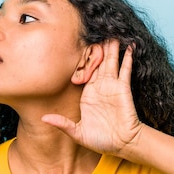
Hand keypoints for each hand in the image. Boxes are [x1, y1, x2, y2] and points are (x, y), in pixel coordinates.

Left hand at [42, 40, 143, 158]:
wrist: (122, 144)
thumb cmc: (102, 140)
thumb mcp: (78, 133)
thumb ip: (63, 124)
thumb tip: (44, 118)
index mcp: (88, 95)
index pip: (82, 72)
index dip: (80, 59)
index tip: (75, 44)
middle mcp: (100, 87)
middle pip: (97, 62)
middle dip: (95, 47)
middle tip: (93, 29)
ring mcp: (112, 86)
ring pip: (111, 61)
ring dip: (111, 47)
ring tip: (110, 31)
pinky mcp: (123, 88)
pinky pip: (125, 70)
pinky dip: (127, 58)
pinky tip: (129, 46)